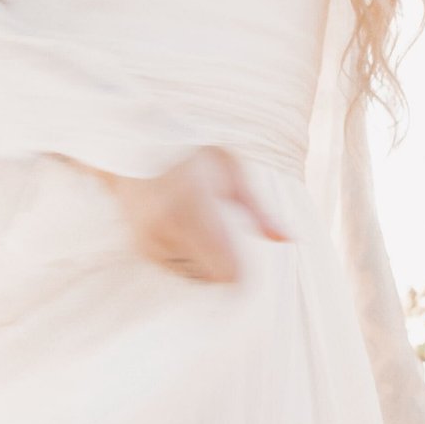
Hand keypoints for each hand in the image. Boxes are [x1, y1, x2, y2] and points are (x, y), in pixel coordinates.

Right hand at [110, 147, 289, 284]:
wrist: (135, 144)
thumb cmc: (191, 152)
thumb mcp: (232, 172)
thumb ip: (259, 211)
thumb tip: (289, 240)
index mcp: (193, 209)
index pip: (226, 272)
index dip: (242, 270)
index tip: (246, 253)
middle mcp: (167, 230)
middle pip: (211, 278)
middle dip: (223, 263)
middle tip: (221, 229)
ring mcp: (150, 242)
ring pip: (192, 276)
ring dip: (203, 261)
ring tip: (200, 224)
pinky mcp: (141, 248)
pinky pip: (175, 269)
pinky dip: (184, 257)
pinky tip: (183, 227)